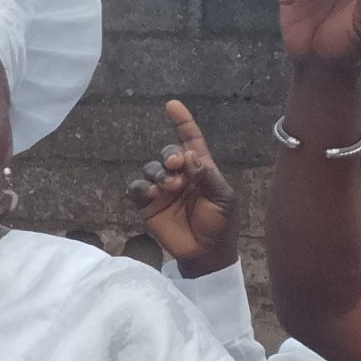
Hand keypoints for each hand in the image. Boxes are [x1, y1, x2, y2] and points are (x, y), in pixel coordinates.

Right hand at [128, 101, 239, 274]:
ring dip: (159, 172)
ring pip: (151, 167)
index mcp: (202, 171)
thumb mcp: (224, 200)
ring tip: (170, 186)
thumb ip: (208, 177)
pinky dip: (142, 187)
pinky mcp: (148, 204)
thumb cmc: (220, 226)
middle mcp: (181, 175)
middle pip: (169, 152)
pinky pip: (137, 187)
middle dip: (170, 154)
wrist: (205, 254)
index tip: (172, 106)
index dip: (183, 123)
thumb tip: (190, 156)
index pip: (191, 141)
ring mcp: (163, 190)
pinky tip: (153, 194)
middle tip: (176, 165)